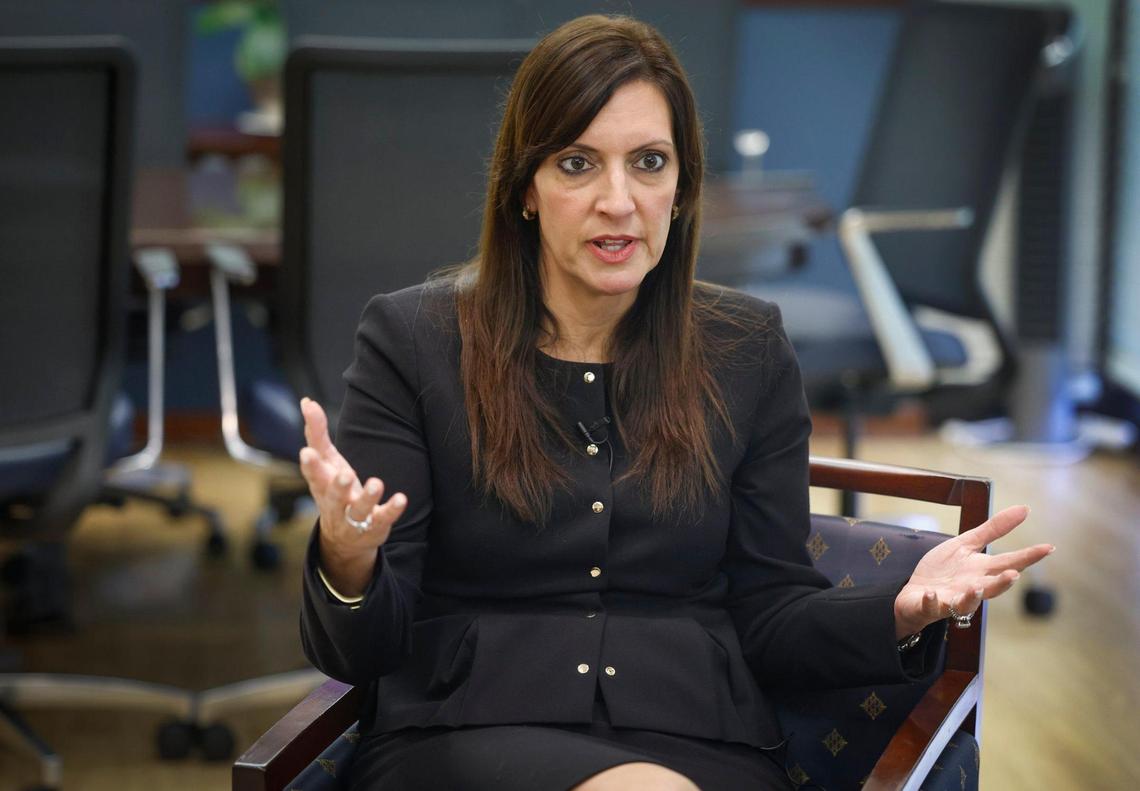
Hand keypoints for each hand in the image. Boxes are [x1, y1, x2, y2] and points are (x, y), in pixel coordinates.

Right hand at [299, 397, 406, 594]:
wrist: (345, 539)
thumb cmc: (334, 490)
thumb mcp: (327, 462)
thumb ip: (317, 433)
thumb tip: (307, 401)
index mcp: (322, 485)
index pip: (313, 475)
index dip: (310, 465)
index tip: (306, 452)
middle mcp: (335, 503)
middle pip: (333, 495)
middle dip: (337, 486)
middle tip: (344, 474)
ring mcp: (354, 517)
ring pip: (359, 509)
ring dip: (367, 497)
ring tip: (376, 483)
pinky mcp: (375, 525)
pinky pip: (383, 518)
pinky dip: (392, 509)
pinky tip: (401, 499)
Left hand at [893, 505, 1053, 637]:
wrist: (915, 593)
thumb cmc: (946, 570)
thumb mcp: (967, 544)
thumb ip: (993, 529)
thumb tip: (1024, 509)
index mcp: (982, 570)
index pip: (1009, 562)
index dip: (1028, 556)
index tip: (1048, 547)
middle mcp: (972, 587)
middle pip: (992, 587)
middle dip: (1002, 582)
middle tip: (1014, 575)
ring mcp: (952, 598)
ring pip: (967, 602)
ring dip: (973, 596)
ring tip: (976, 588)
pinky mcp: (930, 605)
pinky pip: (931, 605)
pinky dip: (932, 600)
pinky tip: (931, 594)